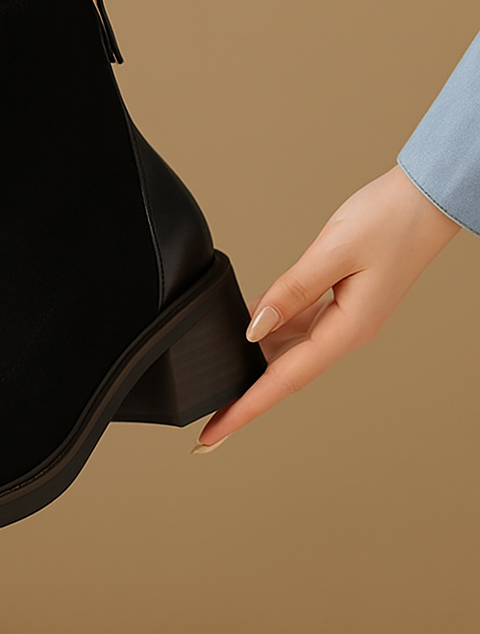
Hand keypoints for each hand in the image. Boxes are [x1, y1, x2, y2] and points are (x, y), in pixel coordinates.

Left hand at [195, 166, 460, 449]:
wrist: (426, 198)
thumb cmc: (390, 220)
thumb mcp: (333, 251)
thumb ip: (290, 290)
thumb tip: (255, 326)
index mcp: (348, 330)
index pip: (284, 380)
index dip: (246, 409)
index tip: (215, 435)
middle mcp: (344, 332)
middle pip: (282, 375)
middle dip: (244, 400)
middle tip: (207, 426)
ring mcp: (342, 317)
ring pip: (287, 351)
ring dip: (254, 366)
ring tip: (218, 382)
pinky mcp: (338, 299)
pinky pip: (295, 325)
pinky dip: (267, 331)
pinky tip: (244, 328)